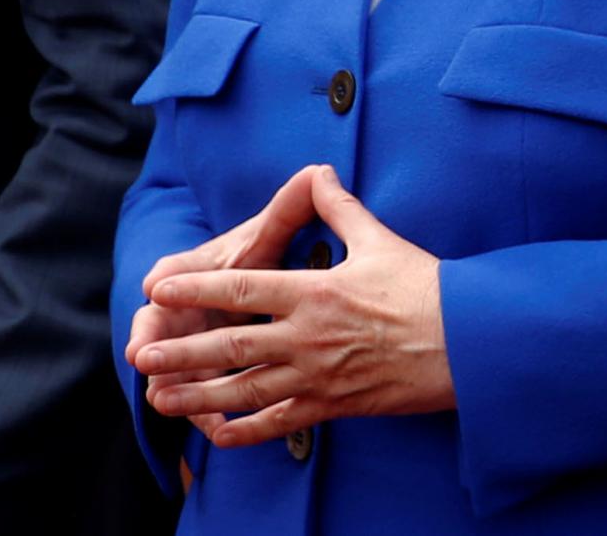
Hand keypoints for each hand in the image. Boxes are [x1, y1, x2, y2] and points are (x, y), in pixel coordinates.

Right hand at [125, 165, 322, 414]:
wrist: (248, 290)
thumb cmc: (254, 260)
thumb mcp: (267, 237)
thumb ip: (287, 210)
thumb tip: (317, 171)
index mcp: (192, 272)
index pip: (170, 272)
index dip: (164, 281)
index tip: (155, 286)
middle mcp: (179, 311)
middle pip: (158, 325)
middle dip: (151, 338)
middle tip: (142, 353)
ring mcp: (185, 347)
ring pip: (173, 369)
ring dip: (171, 384)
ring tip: (168, 400)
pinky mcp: (199, 378)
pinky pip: (198, 400)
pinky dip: (203, 413)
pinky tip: (216, 427)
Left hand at [135, 163, 452, 447]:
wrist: (465, 344)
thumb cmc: (425, 287)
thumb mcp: (380, 239)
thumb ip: (340, 207)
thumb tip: (320, 172)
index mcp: (314, 292)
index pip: (241, 289)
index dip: (196, 288)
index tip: (158, 286)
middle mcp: (306, 338)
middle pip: (229, 347)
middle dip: (180, 351)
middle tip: (141, 353)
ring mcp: (316, 377)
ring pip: (244, 391)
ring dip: (197, 395)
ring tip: (160, 397)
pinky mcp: (332, 406)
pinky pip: (278, 423)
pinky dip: (243, 431)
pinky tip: (216, 433)